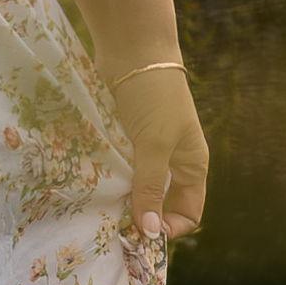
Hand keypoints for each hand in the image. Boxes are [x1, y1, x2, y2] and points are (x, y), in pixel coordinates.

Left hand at [114, 56, 208, 244]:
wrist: (132, 50)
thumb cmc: (153, 96)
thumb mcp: (154, 145)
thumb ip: (150, 187)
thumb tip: (150, 232)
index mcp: (192, 165)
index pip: (189, 213)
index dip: (169, 227)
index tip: (141, 234)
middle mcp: (173, 161)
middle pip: (162, 204)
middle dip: (144, 218)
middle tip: (115, 228)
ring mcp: (147, 150)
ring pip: (137, 188)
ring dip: (123, 200)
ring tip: (101, 213)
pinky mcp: (124, 138)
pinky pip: (120, 169)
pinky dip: (110, 181)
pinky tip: (93, 189)